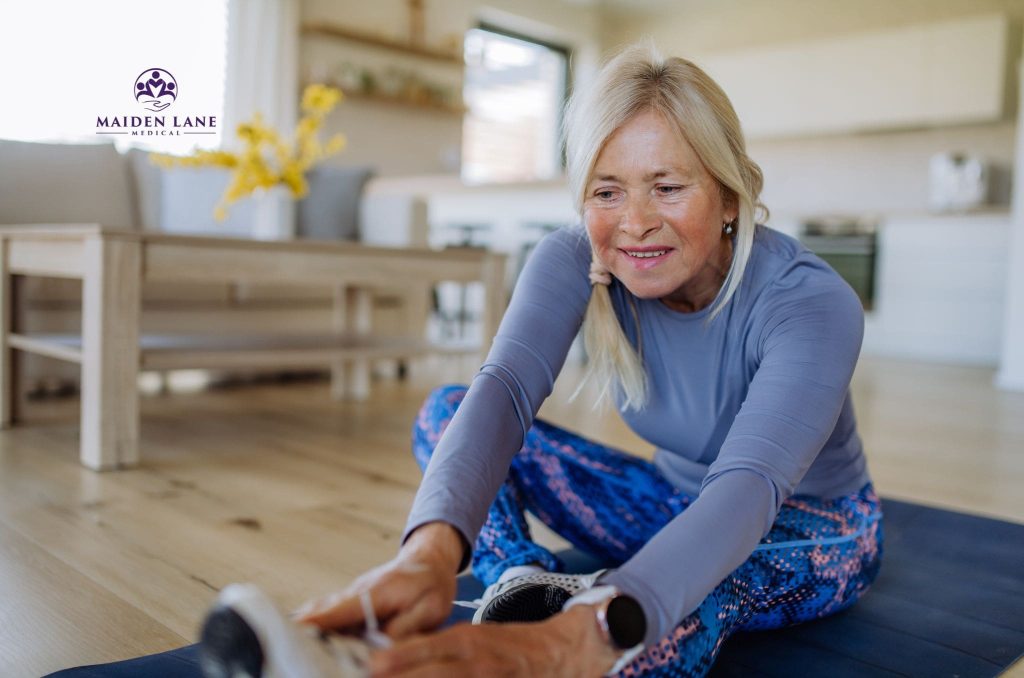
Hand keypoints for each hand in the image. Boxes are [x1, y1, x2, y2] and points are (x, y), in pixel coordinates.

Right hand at [294, 522, 463, 638]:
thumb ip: (405, 628)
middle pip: (321, 612)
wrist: (428, 562)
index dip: (316, 623)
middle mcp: (356, 593)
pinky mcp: (351, 604)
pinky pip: (329, 616)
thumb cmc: (431, 584)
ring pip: (321, 613)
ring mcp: (351, 597)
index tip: (293, 632)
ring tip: (290, 647)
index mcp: (375, 593)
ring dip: (306, 628)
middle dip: (303, 629)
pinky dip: (316, 626)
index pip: (339, 610)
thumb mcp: (430, 608)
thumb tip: (382, 648)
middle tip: (287, 647)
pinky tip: (306, 642)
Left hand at [369, 604, 619, 676]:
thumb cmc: (507, 645)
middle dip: (402, 677)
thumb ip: (434, 648)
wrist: (558, 652)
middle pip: (433, 675)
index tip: (371, 664)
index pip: (426, 650)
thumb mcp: (471, 637)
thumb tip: (390, 659)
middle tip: (371, 675)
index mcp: (466, 642)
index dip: (398, 659)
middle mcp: (476, 664)